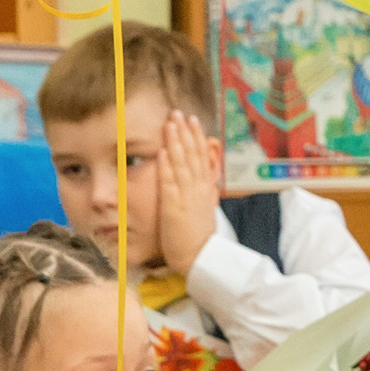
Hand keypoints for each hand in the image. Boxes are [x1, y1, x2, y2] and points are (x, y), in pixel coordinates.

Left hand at [154, 110, 221, 274]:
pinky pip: (170, 182)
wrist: (201, 257)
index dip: (196, 137)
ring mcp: (186, 196)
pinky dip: (167, 165)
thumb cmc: (200, 238)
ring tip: (171, 123)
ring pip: (181, 163)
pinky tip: (163, 150)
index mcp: (205, 189)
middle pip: (192, 155)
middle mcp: (198, 189)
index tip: (192, 120)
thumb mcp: (206, 210)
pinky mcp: (173, 206)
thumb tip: (204, 178)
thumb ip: (204, 191)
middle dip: (186, 133)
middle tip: (179, 113)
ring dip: (176, 142)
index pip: (201, 157)